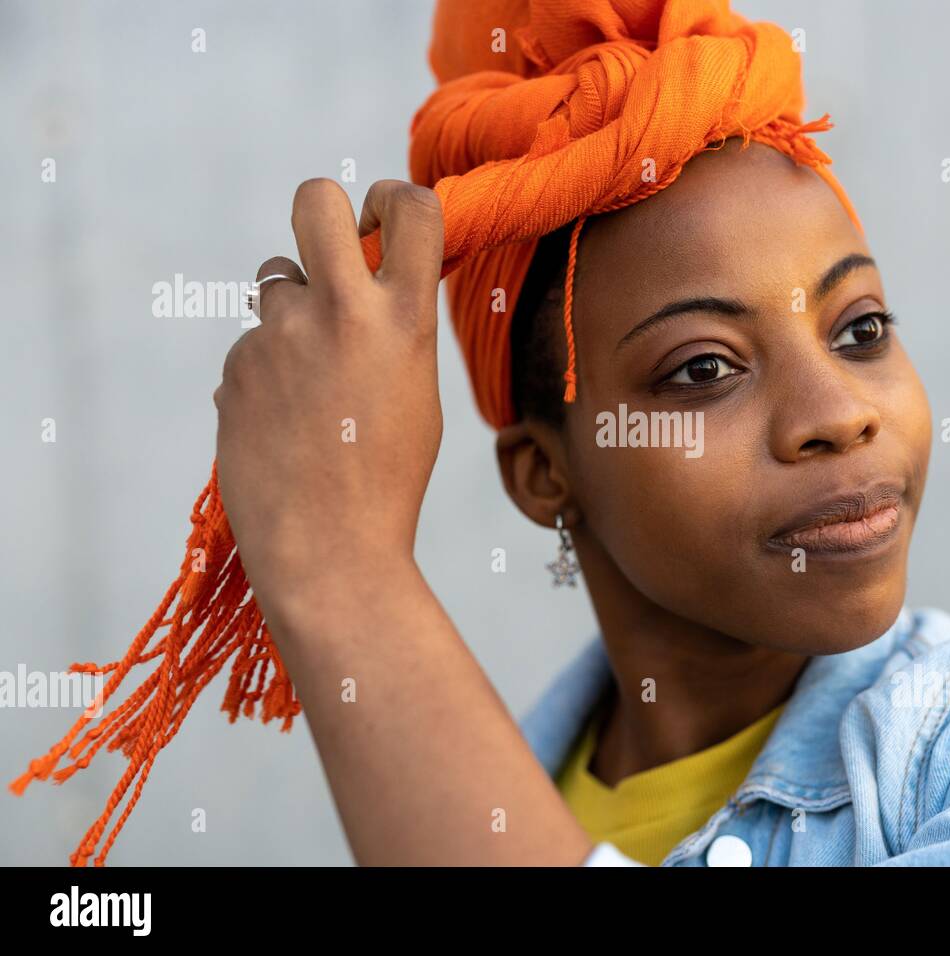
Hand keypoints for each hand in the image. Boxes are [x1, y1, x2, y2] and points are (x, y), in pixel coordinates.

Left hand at [214, 178, 444, 628]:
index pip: (412, 206)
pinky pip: (252, 345)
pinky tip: (283, 424)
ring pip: (277, 280)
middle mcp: (341, 311)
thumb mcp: (417, 391)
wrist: (329, 550)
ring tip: (309, 380)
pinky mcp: (235, 367)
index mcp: (406, 318)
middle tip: (330, 250)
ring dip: (291, 310)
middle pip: (316, 198)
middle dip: (324, 210)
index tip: (383, 222)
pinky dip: (265, 372)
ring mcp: (280, 336)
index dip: (395, 200)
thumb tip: (368, 280)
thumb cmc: (388, 479)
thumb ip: (395, 327)